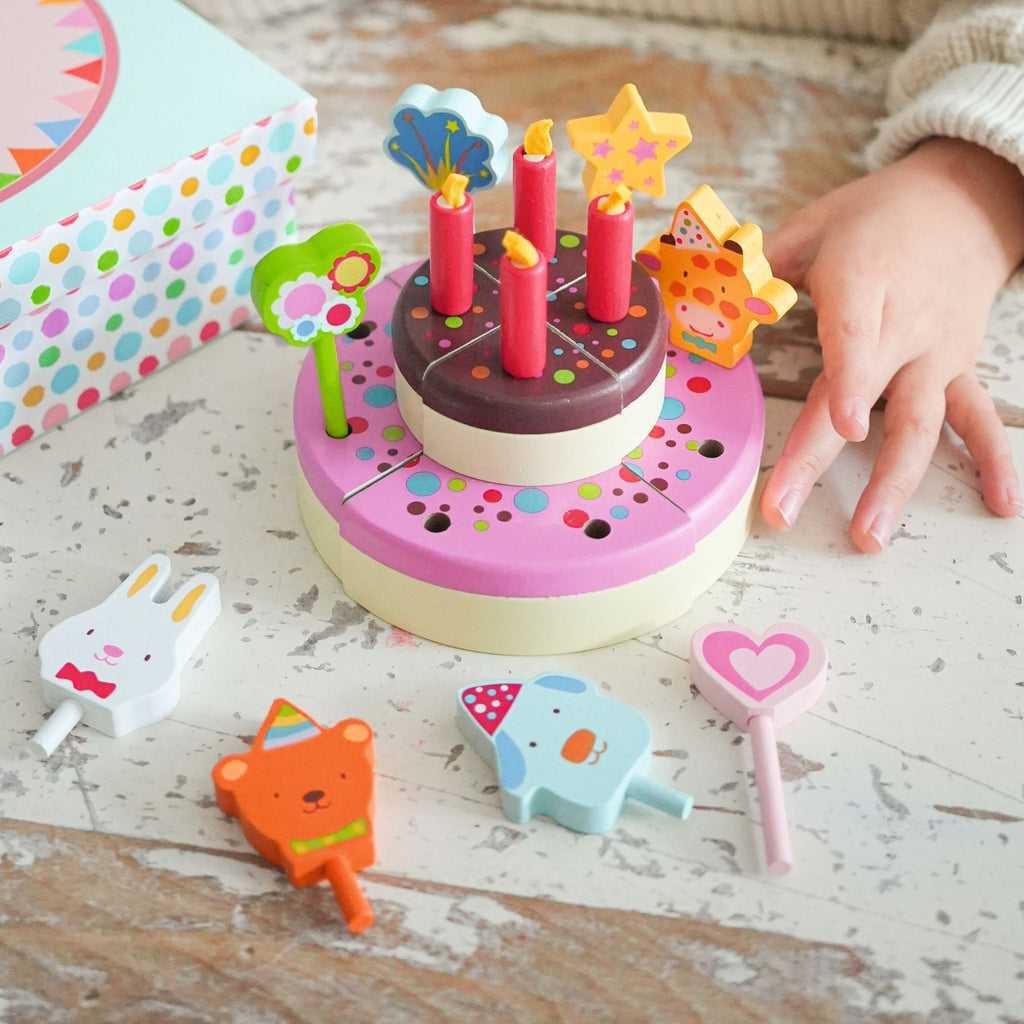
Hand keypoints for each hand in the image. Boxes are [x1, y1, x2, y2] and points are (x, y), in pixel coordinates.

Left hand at [760, 138, 1023, 552]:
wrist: (964, 203)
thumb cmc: (875, 219)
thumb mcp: (815, 225)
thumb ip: (761, 264)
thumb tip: (707, 294)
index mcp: (864, 283)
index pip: (855, 335)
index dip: (852, 379)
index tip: (845, 424)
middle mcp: (904, 326)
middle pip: (866, 397)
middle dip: (821, 458)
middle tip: (782, 511)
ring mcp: (935, 355)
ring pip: (920, 423)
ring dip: (894, 483)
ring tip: (869, 538)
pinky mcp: (958, 371)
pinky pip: (977, 418)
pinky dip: (993, 460)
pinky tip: (1001, 504)